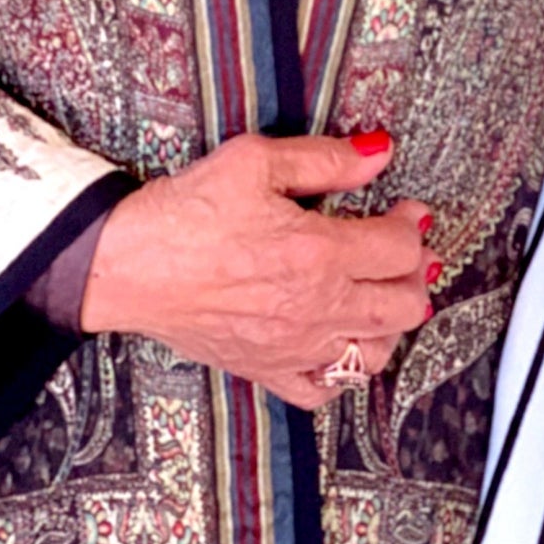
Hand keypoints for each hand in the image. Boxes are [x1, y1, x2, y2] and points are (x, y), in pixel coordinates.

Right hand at [80, 130, 435, 408]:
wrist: (128, 265)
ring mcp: (292, 348)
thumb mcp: (257, 161)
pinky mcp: (264, 370)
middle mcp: (315, 308)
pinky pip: (323, 391)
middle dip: (416, 274)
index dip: (414, 224)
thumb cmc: (187, 211)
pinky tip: (341, 345)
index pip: (399, 248)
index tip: (409, 210)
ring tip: (384, 295)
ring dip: (392, 324)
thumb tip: (379, 152)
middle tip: (406, 250)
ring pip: (373, 354)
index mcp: (319, 253)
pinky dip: (343, 373)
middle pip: (401, 306)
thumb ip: (326, 159)